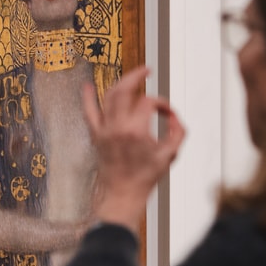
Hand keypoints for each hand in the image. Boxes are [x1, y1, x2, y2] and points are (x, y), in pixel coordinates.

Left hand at [81, 66, 185, 231]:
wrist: (122, 194)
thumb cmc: (144, 178)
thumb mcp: (170, 155)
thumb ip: (178, 132)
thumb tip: (174, 117)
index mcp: (136, 131)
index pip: (150, 103)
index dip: (162, 103)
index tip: (167, 112)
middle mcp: (118, 127)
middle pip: (125, 89)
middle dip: (137, 76)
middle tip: (146, 71)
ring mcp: (104, 130)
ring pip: (109, 96)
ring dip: (120, 83)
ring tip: (129, 77)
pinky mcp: (96, 136)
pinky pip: (89, 112)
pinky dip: (87, 98)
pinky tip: (87, 86)